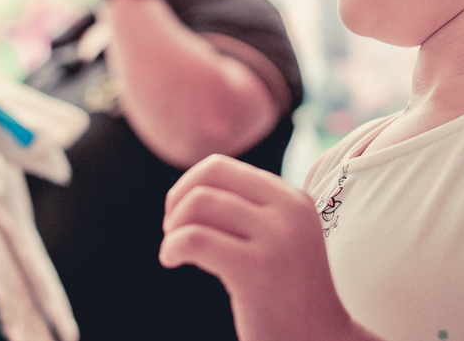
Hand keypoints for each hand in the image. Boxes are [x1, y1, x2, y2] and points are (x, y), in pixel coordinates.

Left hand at [160, 154, 359, 340]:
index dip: (189, 186)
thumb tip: (192, 188)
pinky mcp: (256, 270)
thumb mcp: (281, 239)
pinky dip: (172, 246)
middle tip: (174, 233)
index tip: (182, 219)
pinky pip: (194, 239)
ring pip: (199, 203)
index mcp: (292, 199)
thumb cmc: (287, 296)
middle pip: (210, 176)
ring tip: (175, 253)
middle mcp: (288, 210)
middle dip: (178, 200)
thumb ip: (250, 211)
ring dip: (174, 228)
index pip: (222, 167)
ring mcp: (275, 239)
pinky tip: (172, 261)